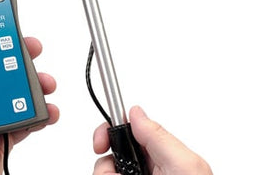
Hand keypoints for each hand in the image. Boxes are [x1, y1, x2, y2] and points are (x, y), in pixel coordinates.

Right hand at [93, 106, 211, 174]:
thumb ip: (158, 136)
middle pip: (109, 155)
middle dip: (105, 165)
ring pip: (104, 173)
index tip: (100, 143)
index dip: (109, 132)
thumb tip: (135, 112)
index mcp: (160, 155)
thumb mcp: (183, 166)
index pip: (126, 130)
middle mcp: (146, 170)